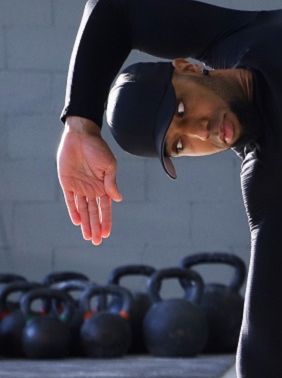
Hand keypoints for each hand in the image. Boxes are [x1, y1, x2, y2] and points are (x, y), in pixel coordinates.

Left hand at [57, 116, 122, 244]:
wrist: (80, 136)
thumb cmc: (98, 148)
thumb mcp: (109, 165)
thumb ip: (111, 183)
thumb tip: (117, 199)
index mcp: (104, 186)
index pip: (105, 208)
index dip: (106, 221)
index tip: (106, 234)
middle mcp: (92, 189)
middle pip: (93, 213)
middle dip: (95, 227)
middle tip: (96, 241)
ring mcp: (79, 187)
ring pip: (82, 209)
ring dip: (85, 223)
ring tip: (87, 236)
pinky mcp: (67, 183)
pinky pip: (70, 200)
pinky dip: (73, 210)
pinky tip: (77, 221)